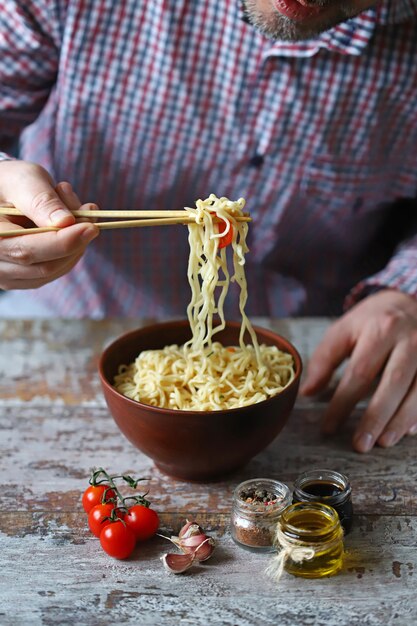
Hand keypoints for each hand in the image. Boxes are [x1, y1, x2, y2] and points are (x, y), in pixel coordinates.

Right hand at [0, 160, 98, 289]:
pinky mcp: (24, 278)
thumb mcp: (23, 180)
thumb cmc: (8, 183)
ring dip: (76, 242)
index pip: (26, 251)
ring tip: (73, 208)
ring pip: (55, 270)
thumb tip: (66, 222)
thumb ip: (42, 200)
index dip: (63, 242)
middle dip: (75, 240)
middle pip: (44, 266)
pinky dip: (72, 248)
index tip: (91, 227)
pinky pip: (57, 270)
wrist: (2, 193)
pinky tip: (69, 225)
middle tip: (88, 210)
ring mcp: (7, 276)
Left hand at [300, 289, 416, 451]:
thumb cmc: (372, 320)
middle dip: (375, 417)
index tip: (328, 427)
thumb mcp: (344, 330)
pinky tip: (408, 432)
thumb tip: (308, 393)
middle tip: (360, 444)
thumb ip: (325, 360)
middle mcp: (408, 340)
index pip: (359, 373)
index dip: (342, 403)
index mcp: (379, 330)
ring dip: (400, 421)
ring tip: (382, 442)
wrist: (410, 300)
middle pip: (392, 384)